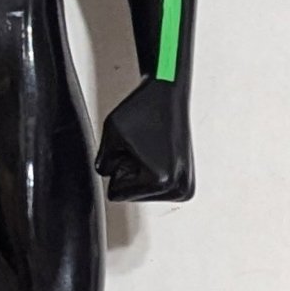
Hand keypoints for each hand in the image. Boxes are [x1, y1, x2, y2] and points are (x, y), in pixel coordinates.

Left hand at [96, 80, 194, 202]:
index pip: (116, 194)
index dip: (117, 167)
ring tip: (151, 148)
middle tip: (143, 146)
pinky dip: (151, 173)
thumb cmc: (142, 109)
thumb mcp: (111, 134)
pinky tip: (158, 153)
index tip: (134, 147)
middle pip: (131, 196)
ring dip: (140, 171)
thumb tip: (106, 177)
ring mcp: (186, 188)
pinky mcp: (188, 186)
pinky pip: (155, 191)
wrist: (168, 94)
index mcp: (161, 180)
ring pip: (143, 194)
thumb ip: (101, 162)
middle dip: (130, 171)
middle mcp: (178, 188)